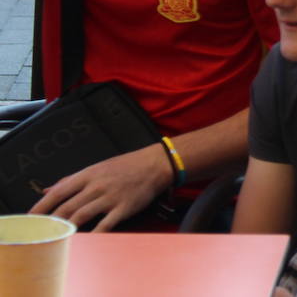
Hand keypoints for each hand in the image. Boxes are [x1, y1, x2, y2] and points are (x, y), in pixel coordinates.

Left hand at [30, 142, 170, 230]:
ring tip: (58, 238)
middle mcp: (97, 186)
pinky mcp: (124, 207)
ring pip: (81, 216)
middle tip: (42, 233)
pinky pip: (105, 224)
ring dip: (68, 229)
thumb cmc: (126, 165)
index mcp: (88, 174)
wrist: (156, 164)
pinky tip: (87, 241)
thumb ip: (72, 180)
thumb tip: (48, 190)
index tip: (31, 217)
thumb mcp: (97, 167)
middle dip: (51, 222)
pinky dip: (94, 234)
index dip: (42, 206)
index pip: (59, 191)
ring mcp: (110, 197)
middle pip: (67, 207)